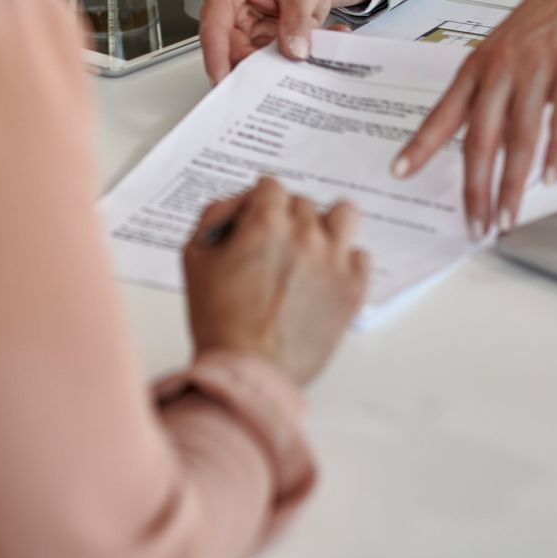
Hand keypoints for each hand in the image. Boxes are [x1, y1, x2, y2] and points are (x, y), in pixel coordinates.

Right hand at [183, 178, 368, 386]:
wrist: (248, 371)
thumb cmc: (219, 321)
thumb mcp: (195, 258)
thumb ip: (216, 216)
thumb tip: (240, 203)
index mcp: (266, 221)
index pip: (271, 186)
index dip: (259, 204)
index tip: (257, 222)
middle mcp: (304, 233)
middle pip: (303, 203)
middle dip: (287, 220)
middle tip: (275, 250)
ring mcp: (333, 259)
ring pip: (343, 216)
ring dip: (328, 226)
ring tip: (313, 249)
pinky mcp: (353, 288)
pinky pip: (361, 256)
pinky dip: (346, 263)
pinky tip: (326, 278)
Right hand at [198, 0, 376, 82]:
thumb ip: (296, 19)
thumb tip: (293, 50)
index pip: (214, 28)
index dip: (216, 58)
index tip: (225, 81)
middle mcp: (230, 12)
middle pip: (232, 52)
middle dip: (257, 70)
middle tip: (281, 79)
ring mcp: (247, 29)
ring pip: (253, 63)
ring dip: (282, 65)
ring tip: (309, 56)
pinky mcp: (264, 41)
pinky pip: (274, 61)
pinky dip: (296, 59)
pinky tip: (318, 50)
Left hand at [394, 0, 556, 238]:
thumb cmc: (544, 16)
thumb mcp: (504, 49)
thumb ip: (493, 93)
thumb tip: (488, 143)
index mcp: (479, 65)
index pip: (443, 114)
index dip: (421, 145)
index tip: (400, 172)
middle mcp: (501, 69)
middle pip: (480, 139)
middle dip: (475, 188)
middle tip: (474, 224)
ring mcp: (536, 69)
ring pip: (519, 139)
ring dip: (512, 185)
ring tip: (507, 217)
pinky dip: (556, 154)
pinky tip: (550, 179)